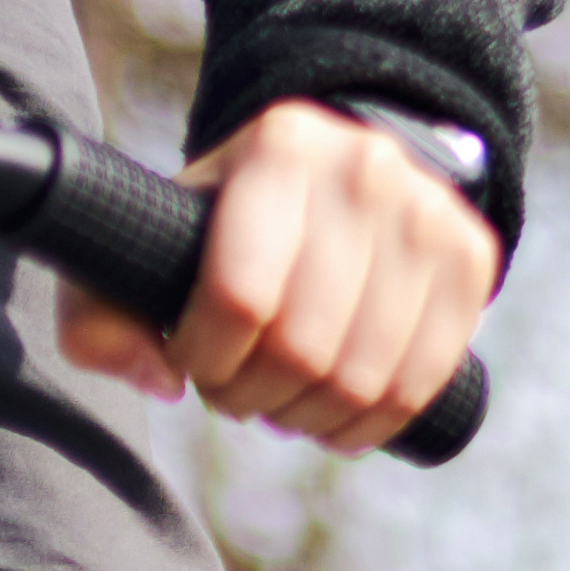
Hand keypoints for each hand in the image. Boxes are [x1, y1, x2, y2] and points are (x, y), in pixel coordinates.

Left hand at [59, 96, 493, 450]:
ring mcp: (430, 212)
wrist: (329, 180)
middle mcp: (366, 166)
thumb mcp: (140, 251)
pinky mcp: (471, 259)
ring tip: (280, 398)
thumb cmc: (217, 231)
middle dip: (253, 395)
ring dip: (307, 416)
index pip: (240, 296)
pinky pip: (421, 384)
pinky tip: (332, 414)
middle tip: (235, 389)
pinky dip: (368, 424)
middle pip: (304, 347)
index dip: (207, 359)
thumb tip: (161, 380)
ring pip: (364, 378)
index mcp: (280, 146)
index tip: (192, 360)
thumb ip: (98, 317)